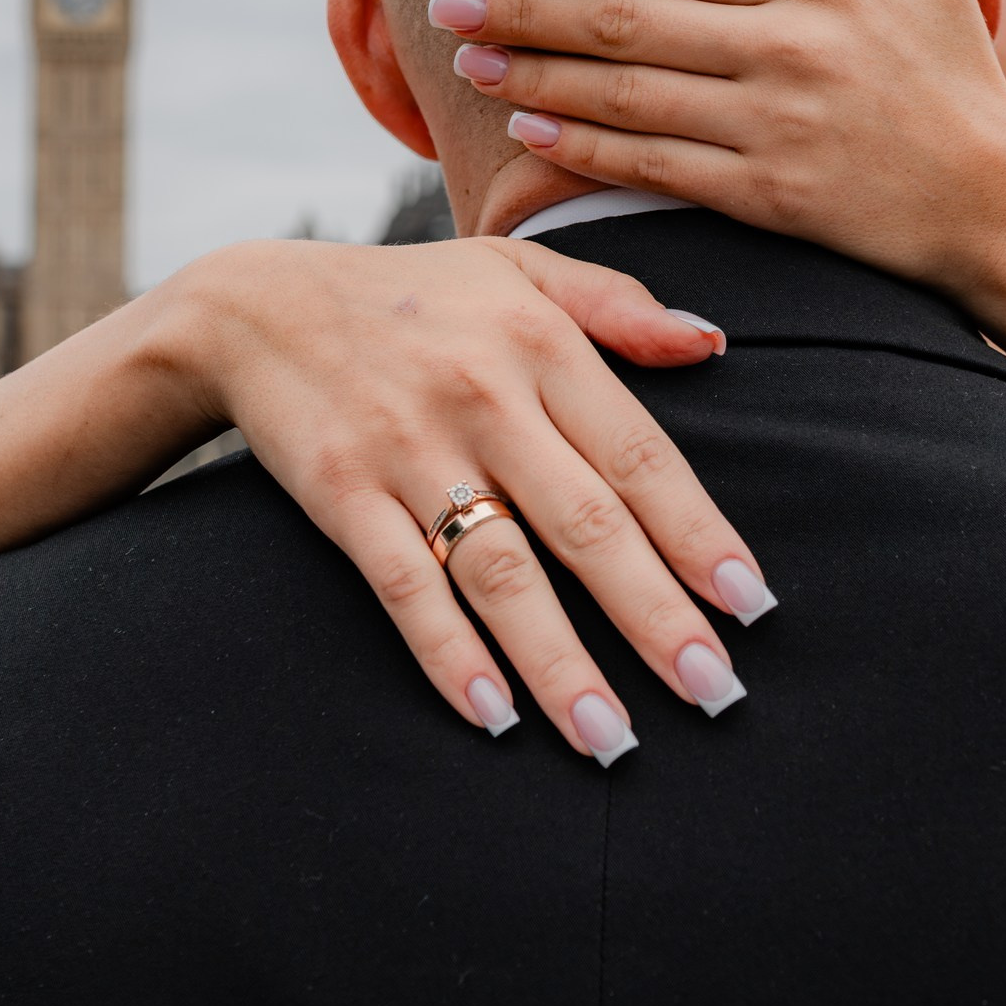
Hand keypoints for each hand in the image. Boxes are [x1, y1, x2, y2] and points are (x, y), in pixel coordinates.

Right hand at [173, 235, 770, 763]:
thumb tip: (711, 344)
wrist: (256, 305)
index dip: (697, 532)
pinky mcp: (343, 495)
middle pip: (585, 524)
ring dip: (559, 662)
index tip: (749, 602)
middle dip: (653, 616)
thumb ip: (617, 304)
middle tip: (714, 691)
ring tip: (612, 737)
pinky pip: (404, 587)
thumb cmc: (413, 294)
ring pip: (500, 571)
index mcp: (540, 343)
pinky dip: (448, 652)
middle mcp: (483, 398)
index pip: (638, 453)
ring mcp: (409, 451)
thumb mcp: (518, 267)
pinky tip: (493, 714)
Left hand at [431, 0, 1005, 292]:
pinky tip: (526, 130)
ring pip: (623, 94)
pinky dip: (583, 149)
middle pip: (623, 18)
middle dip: (522, 8)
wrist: (996, 208)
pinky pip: (653, 167)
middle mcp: (788, 45)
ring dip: (533, 78)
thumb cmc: (954, 76)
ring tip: (467, 60)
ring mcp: (775, 125)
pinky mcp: (769, 198)